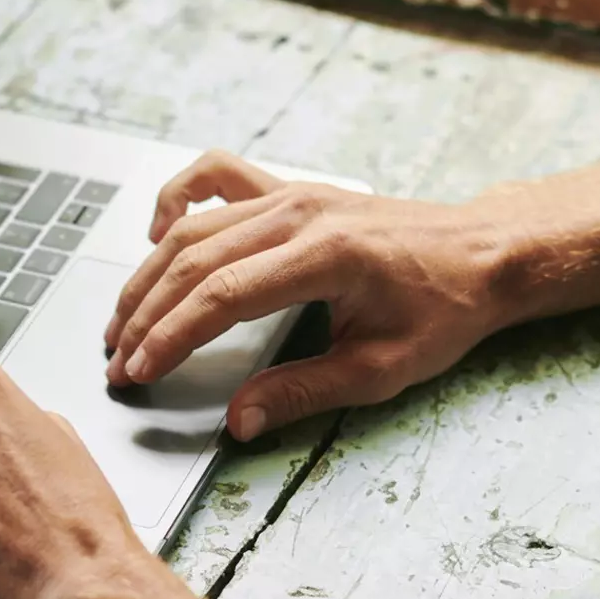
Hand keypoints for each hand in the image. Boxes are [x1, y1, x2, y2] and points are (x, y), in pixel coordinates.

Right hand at [105, 152, 511, 439]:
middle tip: (118, 361)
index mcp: (327, 256)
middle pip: (195, 261)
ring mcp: (293, 194)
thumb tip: (240, 419)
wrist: (481, 253)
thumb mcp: (382, 369)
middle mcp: (302, 214)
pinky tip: (158, 238)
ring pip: (195, 227)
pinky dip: (178, 202)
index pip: (222, 297)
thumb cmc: (443, 309)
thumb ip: (305, 392)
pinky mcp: (292, 190)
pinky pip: (217, 178)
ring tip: (122, 320)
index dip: (170, 337)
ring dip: (149, 274)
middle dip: (146, 315)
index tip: (139, 371)